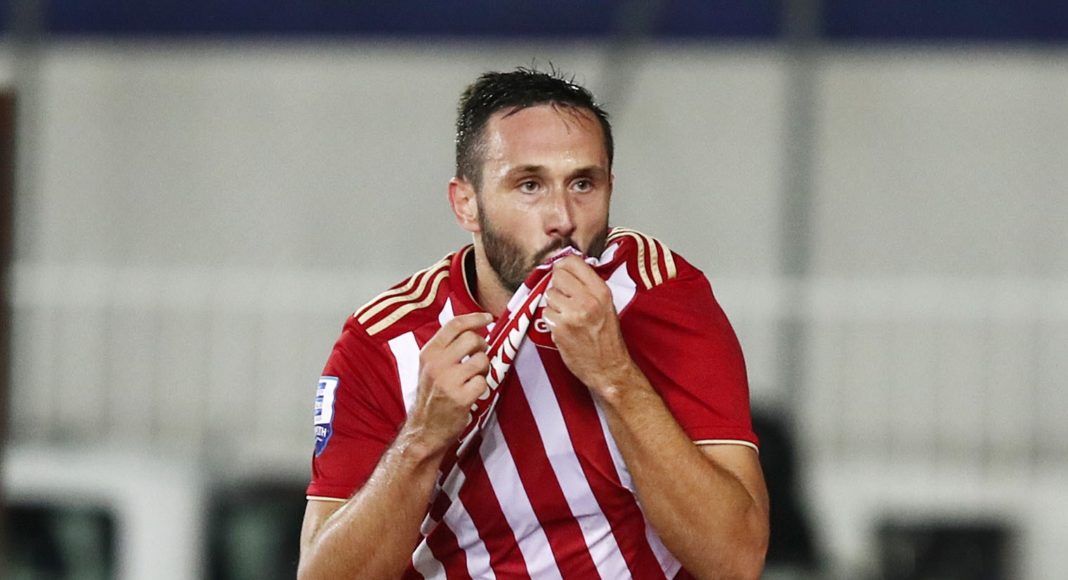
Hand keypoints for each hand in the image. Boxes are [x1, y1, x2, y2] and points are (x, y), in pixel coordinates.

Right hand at [405, 312, 492, 455]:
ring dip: (484, 368)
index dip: (475, 318)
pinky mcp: (460, 398)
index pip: (454, 325)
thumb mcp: (430, 367)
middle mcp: (436, 364)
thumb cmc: (432, 396)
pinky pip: (484, 381)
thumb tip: (474, 328)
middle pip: (472, 339)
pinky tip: (471, 393)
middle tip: (478, 357)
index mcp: (428, 353)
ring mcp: (448, 381)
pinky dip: (482, 387)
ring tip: (474, 378)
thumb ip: (447, 348)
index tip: (488, 317)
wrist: (424, 430)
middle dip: (482, 346)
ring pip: (481, 359)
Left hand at [542, 256, 634, 392]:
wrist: (609, 368)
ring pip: (549, 294)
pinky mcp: (560, 328)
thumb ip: (589, 286)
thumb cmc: (607, 338)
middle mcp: (588, 300)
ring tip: (567, 315)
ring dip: (554, 304)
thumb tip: (566, 268)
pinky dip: (551, 319)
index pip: (573, 262)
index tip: (562, 272)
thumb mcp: (606, 305)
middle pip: (558, 276)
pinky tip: (563, 327)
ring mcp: (573, 314)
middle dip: (557, 285)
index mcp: (601, 292)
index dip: (563, 266)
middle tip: (564, 297)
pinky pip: (546, 313)